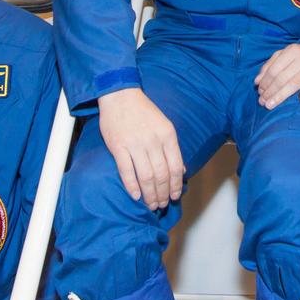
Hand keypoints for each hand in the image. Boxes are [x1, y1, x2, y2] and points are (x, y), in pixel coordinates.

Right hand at [98, 88, 184, 209]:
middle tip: (162, 204)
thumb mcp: (165, 125)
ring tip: (151, 204)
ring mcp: (135, 144)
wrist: (121, 95)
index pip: (176, 167)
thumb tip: (181, 169)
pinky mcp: (118, 147)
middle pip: (161, 175)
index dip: (176, 185)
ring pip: (146, 177)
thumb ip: (172, 147)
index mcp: (167, 135)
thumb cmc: (143, 110)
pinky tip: (136, 196)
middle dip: (163, 194)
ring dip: (150, 194)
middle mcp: (153, 141)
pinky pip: (127, 171)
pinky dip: (132, 186)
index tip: (175, 196)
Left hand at [254, 44, 299, 108]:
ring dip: (280, 96)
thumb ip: (270, 66)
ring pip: (294, 84)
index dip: (265, 82)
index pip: (274, 70)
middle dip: (270, 91)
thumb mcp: (285, 55)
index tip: (259, 92)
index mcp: (292, 51)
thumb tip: (256, 82)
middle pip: (282, 78)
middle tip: (262, 102)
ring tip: (270, 105)